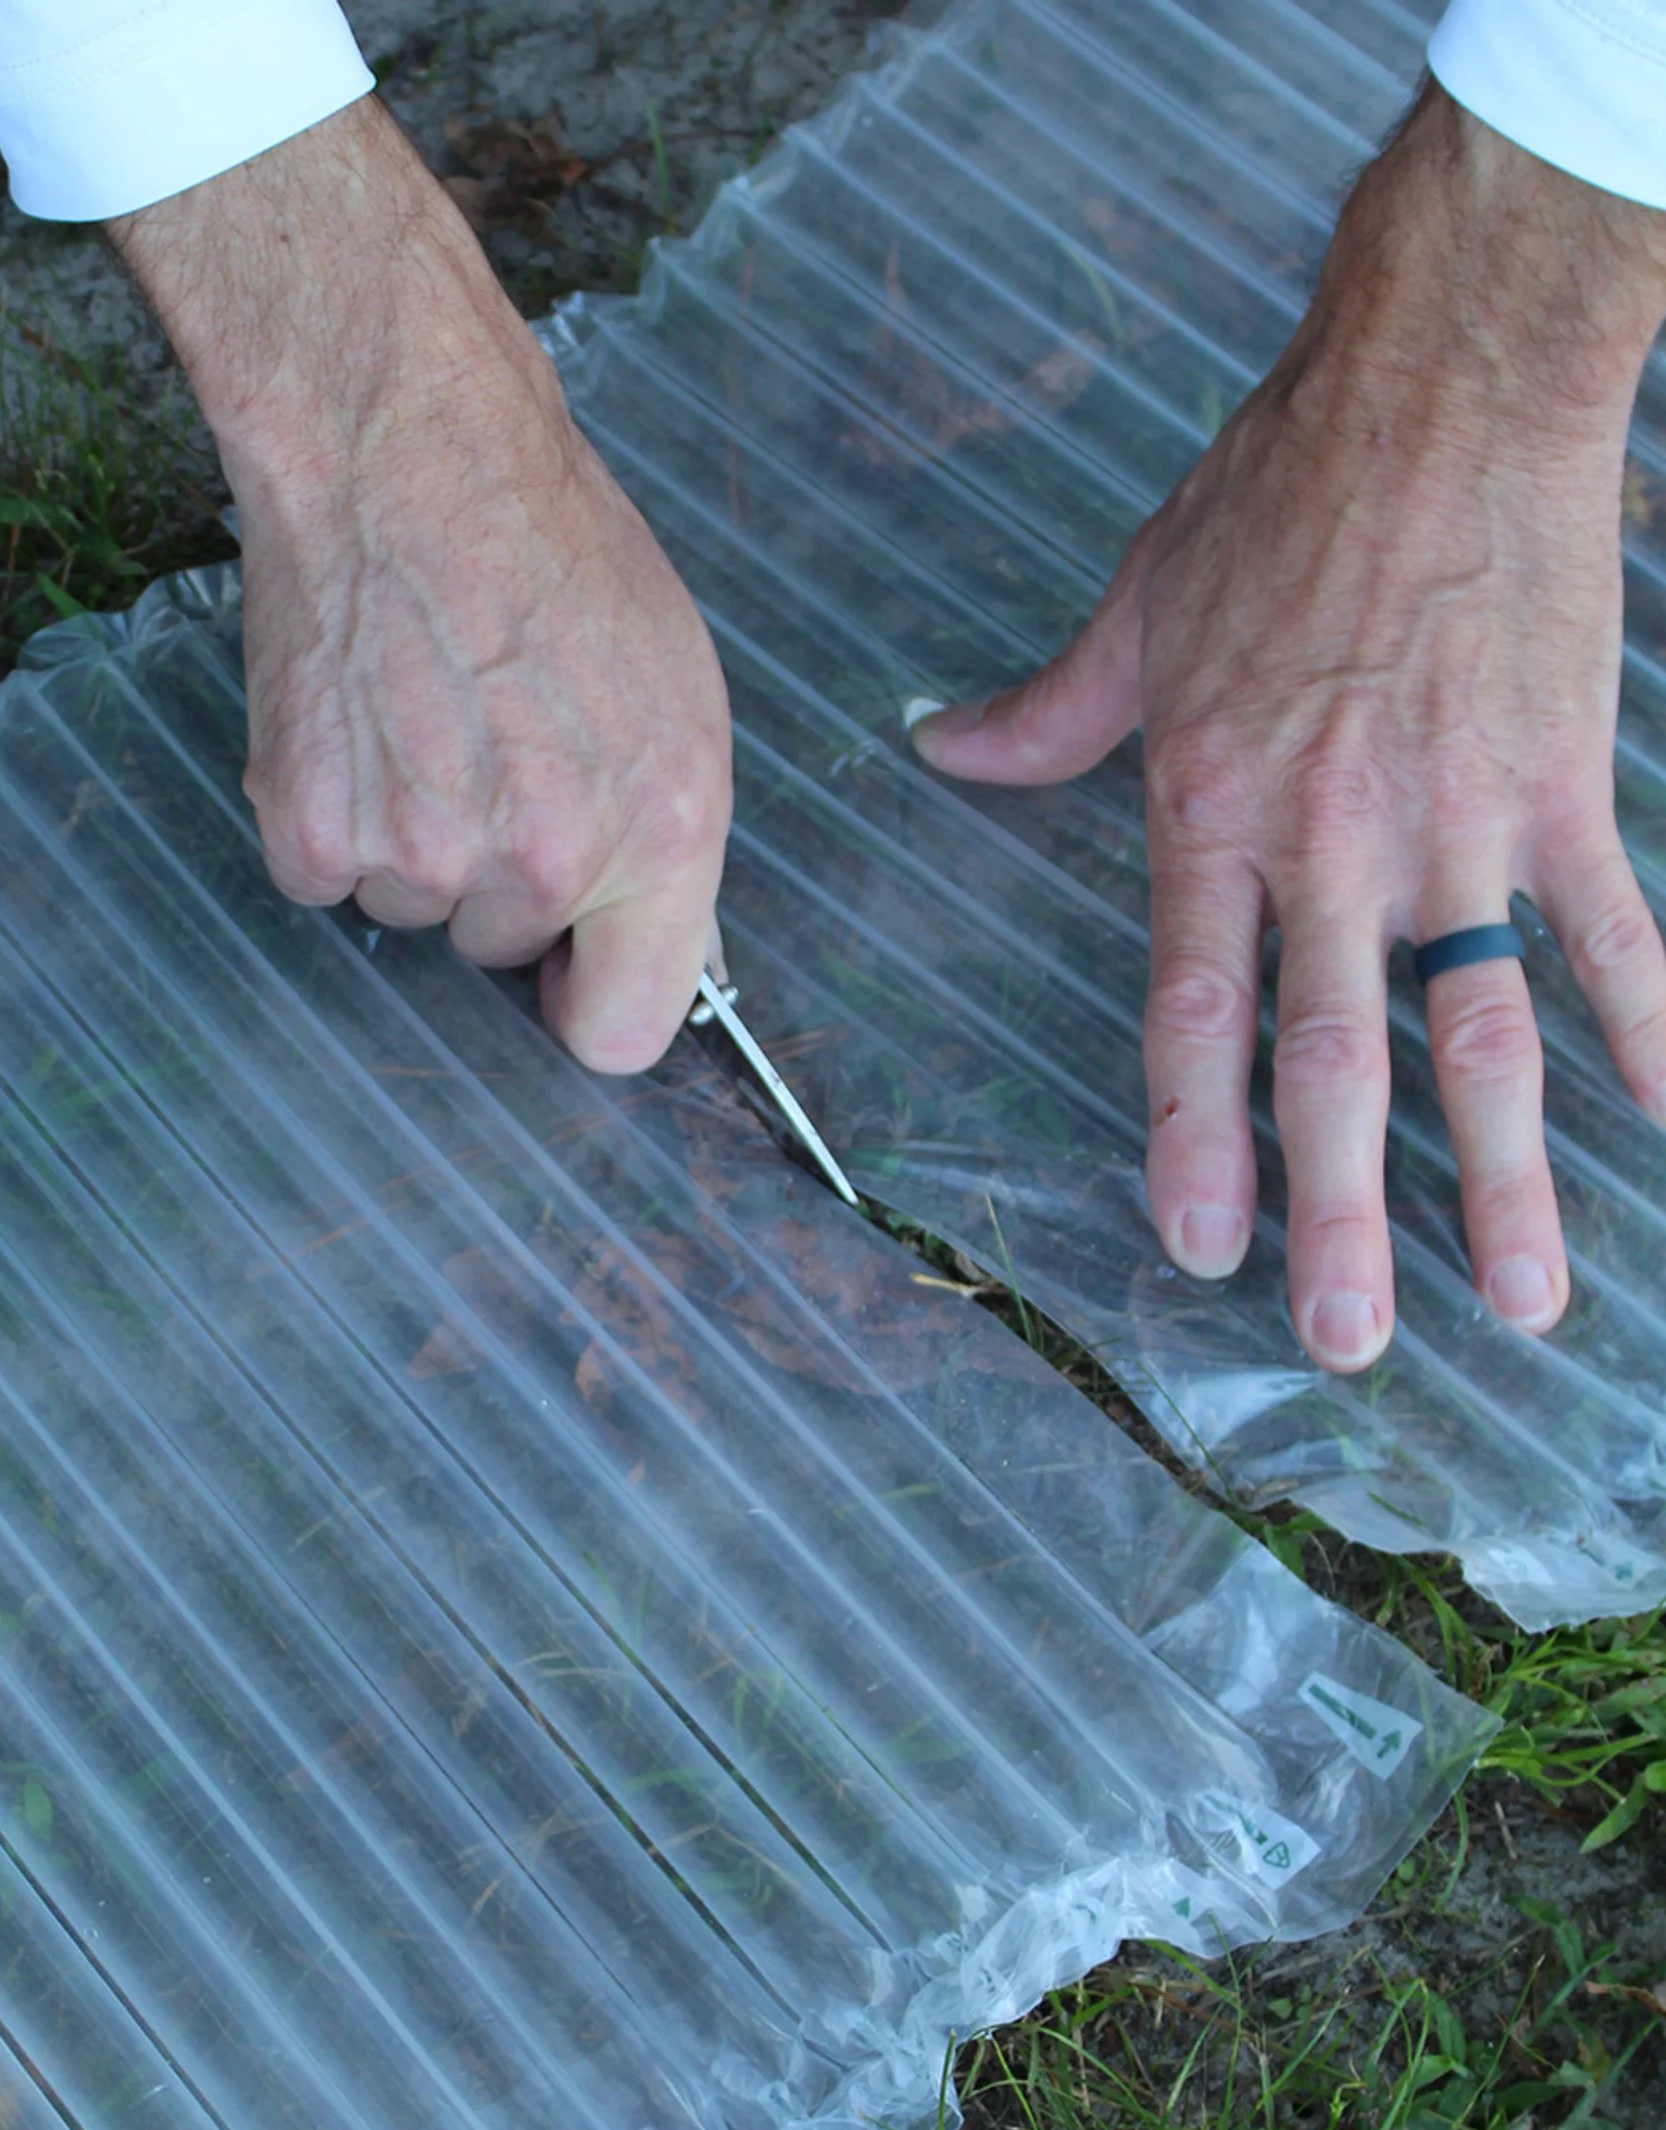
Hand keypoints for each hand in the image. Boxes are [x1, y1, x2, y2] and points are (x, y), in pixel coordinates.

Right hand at [110, 98, 730, 1071]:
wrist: (404, 446)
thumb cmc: (551, 545)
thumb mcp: (674, 687)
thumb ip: (662, 832)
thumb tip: (637, 934)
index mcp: (662, 834)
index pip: (623, 1036)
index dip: (588, 998)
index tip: (567, 963)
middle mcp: (544, 864)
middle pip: (502, 953)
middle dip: (494, 875)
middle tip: (485, 747)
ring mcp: (419, 858)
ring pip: (411, 909)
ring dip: (409, 837)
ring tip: (419, 711)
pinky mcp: (312, 833)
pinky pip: (324, 876)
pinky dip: (328, 815)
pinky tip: (354, 718)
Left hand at [911, 86, 1665, 1372]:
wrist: (1443, 382)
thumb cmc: (1279, 495)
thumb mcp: (1136, 610)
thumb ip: (1046, 714)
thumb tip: (941, 746)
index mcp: (1216, 813)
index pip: (1195, 1011)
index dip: (1197, 1135)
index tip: (1201, 1248)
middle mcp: (1333, 843)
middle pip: (1336, 1057)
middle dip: (1343, 1209)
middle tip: (1347, 1340)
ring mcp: (1460, 821)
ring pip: (1483, 1028)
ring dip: (1508, 1172)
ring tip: (1527, 1299)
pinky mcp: (1563, 780)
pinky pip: (1614, 925)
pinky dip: (1650, 1018)